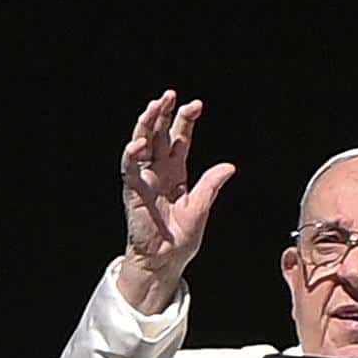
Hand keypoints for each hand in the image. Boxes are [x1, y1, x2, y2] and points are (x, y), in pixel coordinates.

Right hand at [117, 91, 236, 313]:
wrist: (165, 262)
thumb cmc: (180, 239)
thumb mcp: (201, 208)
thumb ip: (210, 185)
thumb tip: (228, 167)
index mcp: (176, 172)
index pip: (179, 138)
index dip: (185, 120)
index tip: (196, 105)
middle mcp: (159, 172)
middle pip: (158, 134)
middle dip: (163, 113)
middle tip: (170, 95)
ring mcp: (144, 180)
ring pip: (141, 144)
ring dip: (146, 125)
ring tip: (153, 106)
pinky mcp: (133, 192)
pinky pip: (129, 169)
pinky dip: (132, 155)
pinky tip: (139, 143)